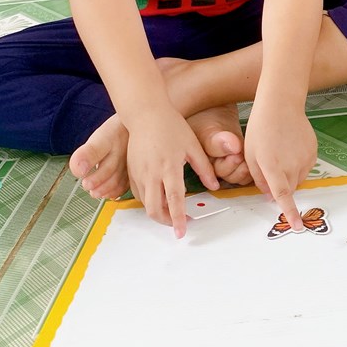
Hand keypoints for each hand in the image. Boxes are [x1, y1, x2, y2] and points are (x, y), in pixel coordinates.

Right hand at [126, 104, 218, 237]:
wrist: (146, 114)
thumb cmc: (171, 127)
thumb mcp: (193, 146)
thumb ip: (204, 168)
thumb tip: (215, 186)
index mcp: (169, 168)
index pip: (174, 200)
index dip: (178, 219)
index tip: (182, 232)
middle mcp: (152, 174)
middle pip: (154, 209)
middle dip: (167, 221)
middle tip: (179, 223)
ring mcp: (139, 174)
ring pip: (145, 204)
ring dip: (158, 212)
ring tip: (171, 211)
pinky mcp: (131, 172)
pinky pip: (138, 194)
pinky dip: (148, 201)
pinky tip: (158, 199)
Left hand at [243, 96, 317, 230]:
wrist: (281, 104)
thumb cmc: (261, 128)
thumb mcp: (251, 154)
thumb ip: (259, 178)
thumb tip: (269, 196)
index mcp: (272, 166)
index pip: (283, 196)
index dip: (290, 212)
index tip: (297, 226)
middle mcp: (292, 164)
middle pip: (289, 189)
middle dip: (281, 187)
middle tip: (271, 168)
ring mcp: (305, 158)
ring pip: (298, 179)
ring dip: (289, 176)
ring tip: (279, 154)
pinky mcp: (313, 152)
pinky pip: (306, 168)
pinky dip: (297, 165)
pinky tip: (289, 149)